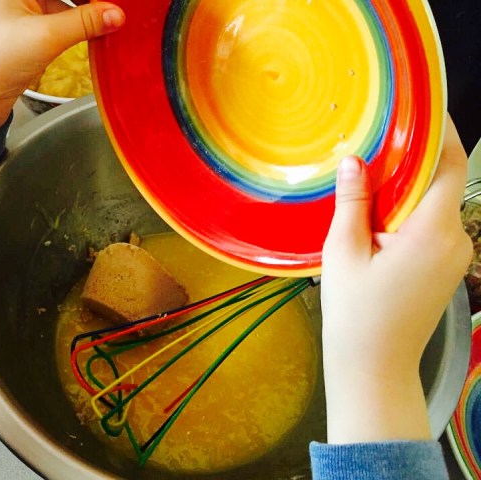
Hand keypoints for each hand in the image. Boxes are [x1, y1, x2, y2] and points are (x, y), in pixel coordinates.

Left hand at [0, 0, 124, 140]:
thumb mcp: (46, 38)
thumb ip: (85, 23)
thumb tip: (114, 14)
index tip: (111, 4)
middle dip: (89, 1)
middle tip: (113, 11)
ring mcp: (16, 6)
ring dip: (85, 9)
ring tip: (109, 19)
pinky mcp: (23, 24)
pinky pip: (56, 14)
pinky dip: (75, 21)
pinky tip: (93, 29)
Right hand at [321, 116, 471, 442]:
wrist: (374, 367)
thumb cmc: (355, 314)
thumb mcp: (344, 253)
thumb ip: (353, 203)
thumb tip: (355, 160)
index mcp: (432, 232)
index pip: (449, 166)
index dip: (441, 132)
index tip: (420, 108)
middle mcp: (455, 240)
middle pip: (444, 181)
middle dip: (416, 156)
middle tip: (379, 137)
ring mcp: (454, 256)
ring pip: (437, 202)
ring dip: (410, 184)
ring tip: (371, 172)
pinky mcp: (445, 267)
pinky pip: (433, 223)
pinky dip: (410, 208)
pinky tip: (378, 211)